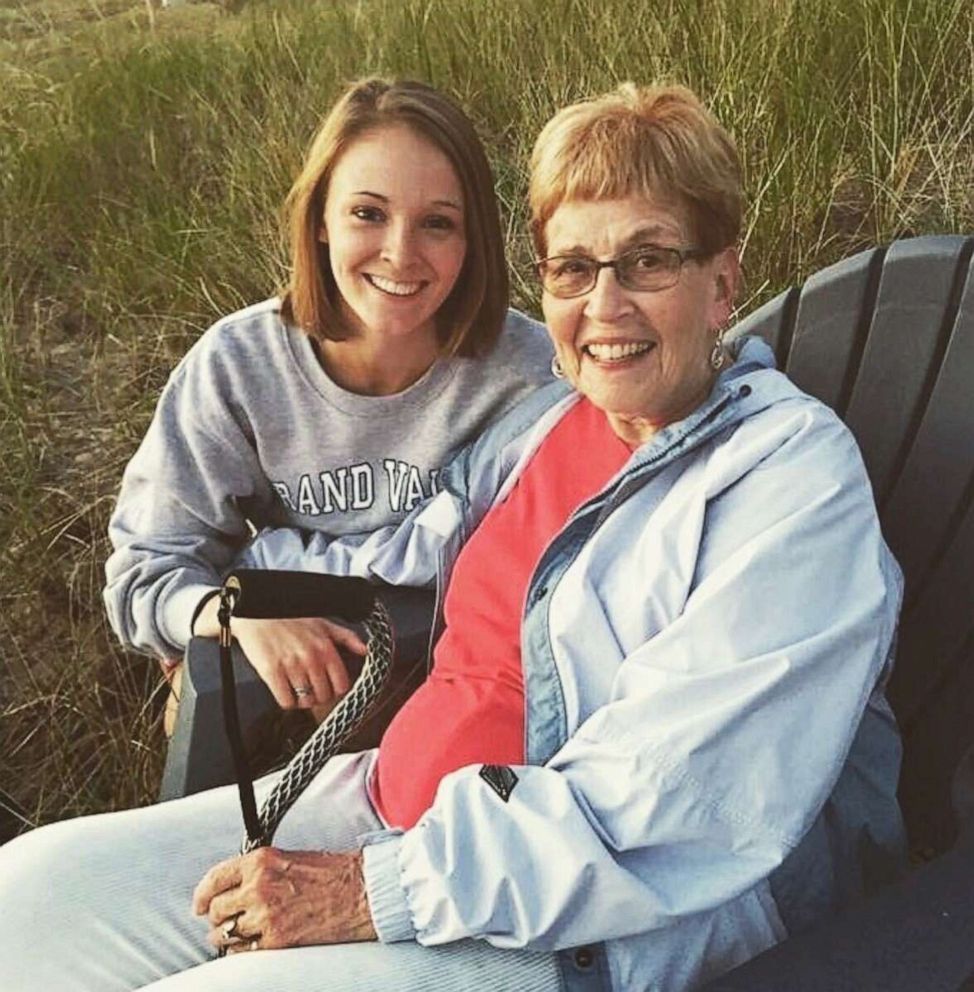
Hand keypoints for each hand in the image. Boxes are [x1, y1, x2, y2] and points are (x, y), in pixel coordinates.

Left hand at [193, 847, 375, 952]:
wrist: (360, 891)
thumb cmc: (331, 873)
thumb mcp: (289, 858)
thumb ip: (259, 871)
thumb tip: (234, 888)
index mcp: (261, 861)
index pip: (215, 879)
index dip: (201, 895)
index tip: (198, 905)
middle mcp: (258, 886)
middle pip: (215, 909)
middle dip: (218, 917)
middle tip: (227, 920)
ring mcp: (265, 915)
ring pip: (224, 933)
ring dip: (227, 936)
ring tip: (238, 934)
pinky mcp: (276, 940)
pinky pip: (242, 950)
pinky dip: (242, 949)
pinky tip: (253, 943)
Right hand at [194, 598, 366, 710]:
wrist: (256, 612)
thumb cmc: (289, 617)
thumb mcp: (323, 622)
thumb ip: (347, 637)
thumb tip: (366, 650)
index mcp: (325, 647)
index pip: (341, 684)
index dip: (335, 689)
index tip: (329, 687)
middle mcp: (311, 658)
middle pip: (323, 696)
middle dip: (318, 696)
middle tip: (311, 689)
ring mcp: (291, 666)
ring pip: (305, 701)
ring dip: (302, 700)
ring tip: (298, 691)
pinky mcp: (271, 672)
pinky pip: (285, 701)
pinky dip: (287, 702)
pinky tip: (285, 692)